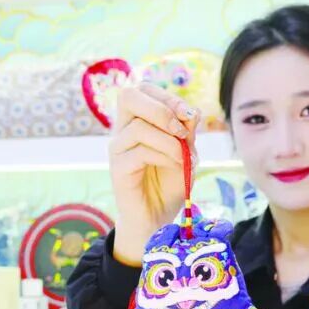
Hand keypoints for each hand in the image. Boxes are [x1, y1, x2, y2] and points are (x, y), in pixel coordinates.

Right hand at [109, 83, 198, 265]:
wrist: (157, 219)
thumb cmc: (170, 184)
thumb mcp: (186, 153)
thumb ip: (187, 133)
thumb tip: (191, 112)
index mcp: (136, 121)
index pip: (142, 89)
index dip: (167, 96)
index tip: (189, 114)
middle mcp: (122, 131)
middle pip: (128, 95)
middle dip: (161, 108)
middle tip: (181, 130)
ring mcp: (117, 149)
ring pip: (139, 127)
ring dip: (169, 141)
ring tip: (183, 158)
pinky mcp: (118, 169)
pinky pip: (141, 152)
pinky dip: (164, 156)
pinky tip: (175, 167)